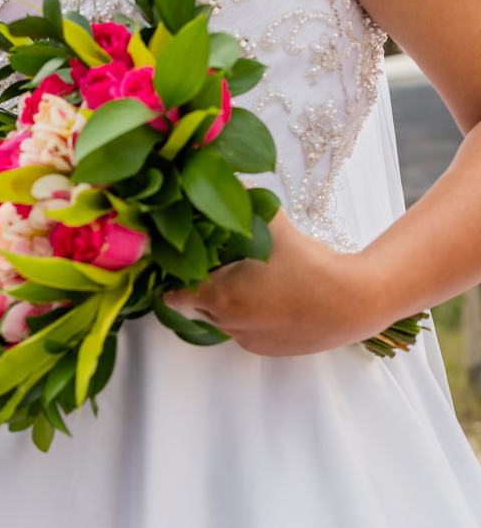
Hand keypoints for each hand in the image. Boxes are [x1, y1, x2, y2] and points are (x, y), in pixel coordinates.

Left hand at [163, 210, 387, 356]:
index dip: (173, 279)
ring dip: (228, 302)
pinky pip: (247, 332)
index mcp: (218, 296)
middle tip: (216, 264)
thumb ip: (249, 201)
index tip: (177, 266)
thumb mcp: (276, 226)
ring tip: (249, 279)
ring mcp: (247, 339)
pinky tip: (270, 297)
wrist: (355, 303)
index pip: (174, 294)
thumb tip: (231, 178)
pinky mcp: (267, 349)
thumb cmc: (311, 265)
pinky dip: (250, 317)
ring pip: (224, 320)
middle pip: (199, 305)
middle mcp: (227, 323)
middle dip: (203, 286)